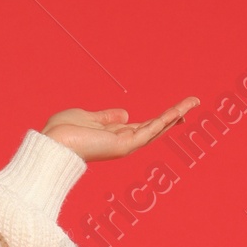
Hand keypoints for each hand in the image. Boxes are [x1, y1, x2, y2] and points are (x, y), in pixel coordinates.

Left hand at [40, 100, 199, 160]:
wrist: (52, 144)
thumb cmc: (62, 132)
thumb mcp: (87, 117)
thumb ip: (106, 116)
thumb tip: (126, 114)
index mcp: (114, 136)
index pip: (143, 126)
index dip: (160, 118)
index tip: (176, 110)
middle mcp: (122, 142)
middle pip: (155, 128)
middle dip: (174, 116)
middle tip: (193, 103)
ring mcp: (125, 145)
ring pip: (157, 128)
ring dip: (176, 114)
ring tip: (193, 102)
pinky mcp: (125, 145)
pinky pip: (150, 129)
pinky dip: (166, 119)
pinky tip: (179, 111)